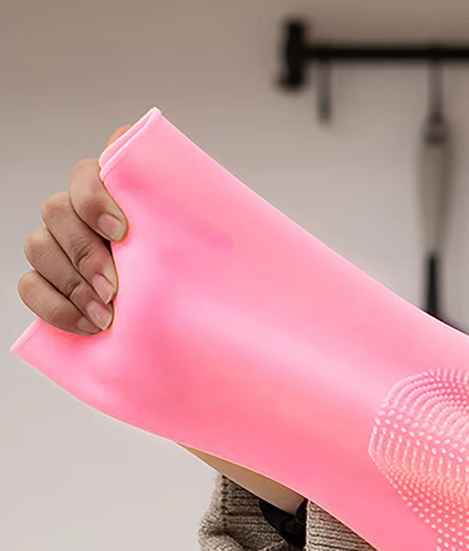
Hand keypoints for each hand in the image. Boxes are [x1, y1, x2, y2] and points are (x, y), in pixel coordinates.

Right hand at [17, 126, 304, 515]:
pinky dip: (48, 300)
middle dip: (84, 245)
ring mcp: (94, 262)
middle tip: (122, 292)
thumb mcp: (281, 289)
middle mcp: (125, 227)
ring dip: (66, 276)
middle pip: (66, 203)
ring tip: (112, 316)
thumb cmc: (266, 327)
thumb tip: (352, 257)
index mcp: (167, 206)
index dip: (105, 185)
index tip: (130, 228)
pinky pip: (35, 285)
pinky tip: (85, 325)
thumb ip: (273, 255)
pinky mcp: (79, 302)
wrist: (246, 386)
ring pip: (45, 241)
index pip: (113, 164)